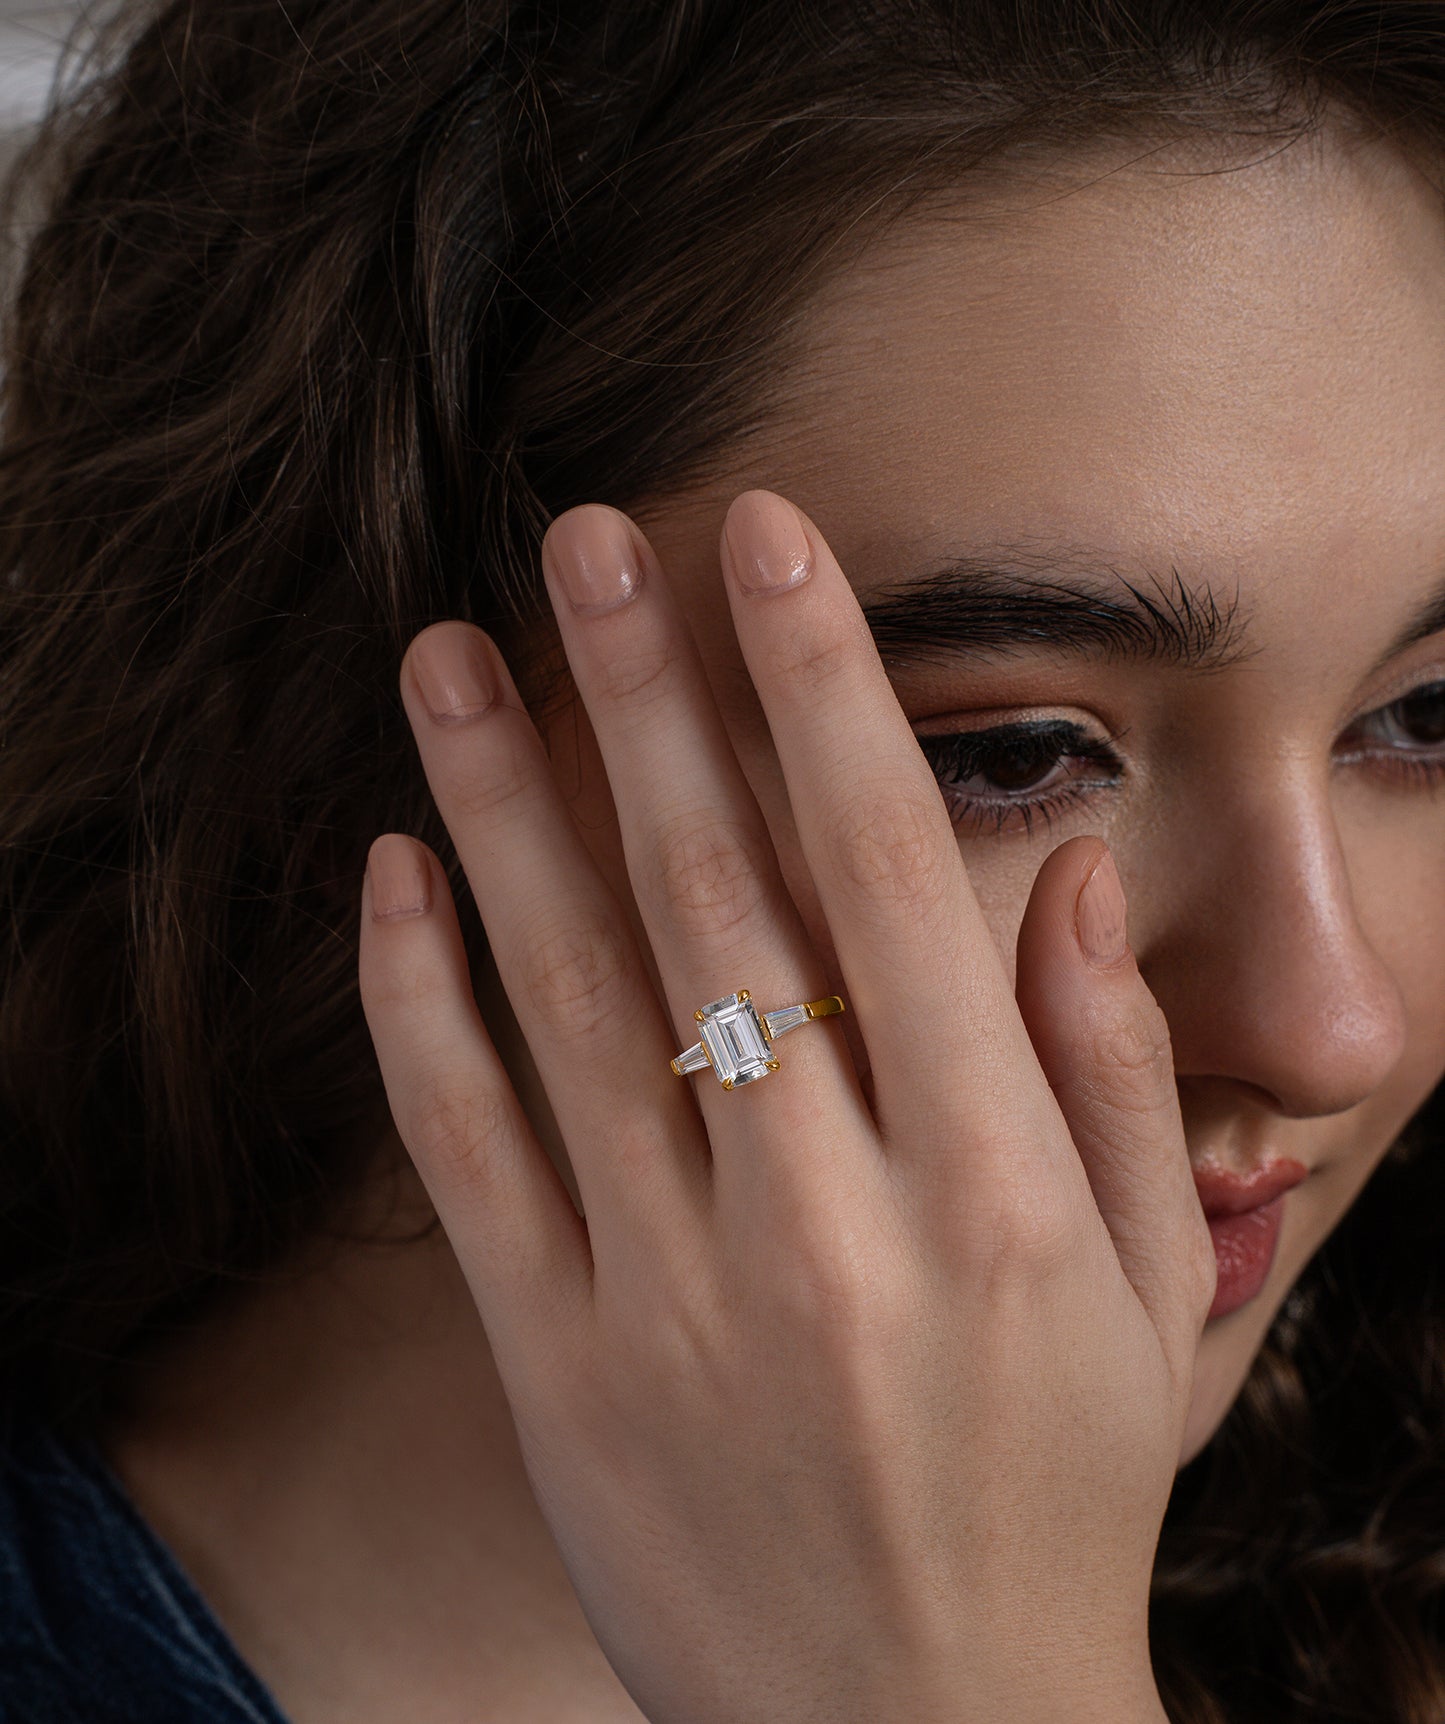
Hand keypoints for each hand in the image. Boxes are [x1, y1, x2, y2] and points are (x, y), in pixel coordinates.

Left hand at [357, 490, 1213, 1723]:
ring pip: (562, 994)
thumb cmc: (1054, 1498)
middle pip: (712, 897)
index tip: (767, 546)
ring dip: (501, 803)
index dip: (822, 690)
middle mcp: (826, 1221)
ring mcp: (671, 1291)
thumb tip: (1062, 879)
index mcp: (989, 1190)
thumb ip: (1112, 1076)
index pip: (892, 877)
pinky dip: (417, 1001)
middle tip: (584, 536)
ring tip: (454, 651)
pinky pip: (466, 1151)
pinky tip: (394, 869)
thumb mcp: (1147, 1296)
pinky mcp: (558, 1362)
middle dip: (647, 691)